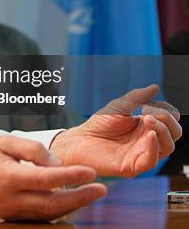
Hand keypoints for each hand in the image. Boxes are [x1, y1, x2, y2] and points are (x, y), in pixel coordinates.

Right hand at [0, 136, 106, 220]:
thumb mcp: (4, 141)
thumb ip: (31, 149)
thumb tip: (57, 163)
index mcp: (7, 177)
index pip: (46, 179)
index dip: (70, 176)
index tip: (90, 171)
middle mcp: (9, 199)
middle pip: (52, 204)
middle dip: (80, 198)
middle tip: (101, 189)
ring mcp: (10, 211)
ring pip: (48, 214)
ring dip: (73, 206)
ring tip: (91, 193)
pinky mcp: (11, 216)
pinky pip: (40, 216)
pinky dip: (58, 210)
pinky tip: (71, 200)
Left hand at [50, 84, 181, 176]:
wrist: (80, 139)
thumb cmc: (98, 125)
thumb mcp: (119, 106)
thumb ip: (137, 97)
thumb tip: (154, 87)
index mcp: (146, 127)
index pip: (170, 122)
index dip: (166, 112)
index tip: (151, 104)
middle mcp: (147, 141)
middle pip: (173, 134)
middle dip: (167, 121)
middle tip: (149, 113)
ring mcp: (141, 154)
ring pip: (168, 148)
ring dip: (162, 131)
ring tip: (146, 119)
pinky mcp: (133, 166)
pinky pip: (152, 161)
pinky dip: (154, 147)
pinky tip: (149, 135)